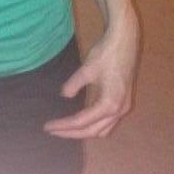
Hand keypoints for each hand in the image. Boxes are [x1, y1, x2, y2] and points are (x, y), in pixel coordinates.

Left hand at [44, 11, 139, 138]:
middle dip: (71, 133)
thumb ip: (73, 85)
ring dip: (84, 132)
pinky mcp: (123, 101)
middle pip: (92, 131)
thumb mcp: (87, 69)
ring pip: (102, 130)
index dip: (63, 126)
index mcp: (109, 105)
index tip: (47, 127)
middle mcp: (118, 111)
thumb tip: (64, 96)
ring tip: (66, 128)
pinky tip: (83, 119)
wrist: (125, 40)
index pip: (81, 122)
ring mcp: (123, 107)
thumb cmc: (106, 54)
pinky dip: (94, 125)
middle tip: (53, 131)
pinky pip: (108, 122)